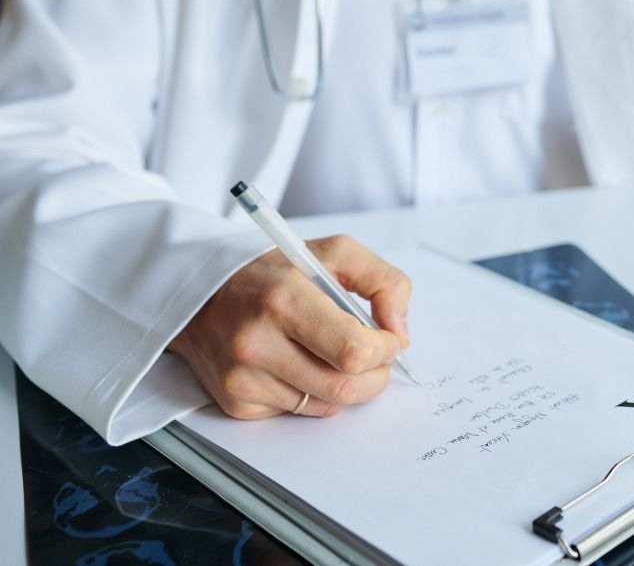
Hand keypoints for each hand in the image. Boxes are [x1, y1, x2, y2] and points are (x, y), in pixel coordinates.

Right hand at [168, 235, 410, 419]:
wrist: (201, 292)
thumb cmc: (274, 271)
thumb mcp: (334, 252)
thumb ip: (383, 282)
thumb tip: (400, 333)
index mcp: (283, 299)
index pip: (353, 351)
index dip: (384, 350)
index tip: (388, 339)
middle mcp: (256, 343)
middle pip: (344, 388)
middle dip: (376, 376)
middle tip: (377, 356)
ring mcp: (242, 378)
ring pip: (326, 406)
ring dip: (347, 385)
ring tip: (336, 354)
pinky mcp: (235, 403)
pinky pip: (298, 413)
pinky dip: (313, 394)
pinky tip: (301, 364)